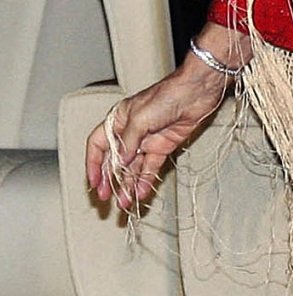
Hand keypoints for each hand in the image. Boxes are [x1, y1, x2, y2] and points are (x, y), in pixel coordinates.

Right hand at [85, 31, 246, 209]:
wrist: (196, 93)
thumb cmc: (166, 96)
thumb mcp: (140, 118)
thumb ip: (128, 142)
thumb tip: (120, 162)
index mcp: (117, 120)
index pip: (97, 144)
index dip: (93, 163)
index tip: (93, 182)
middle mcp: (130, 131)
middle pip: (114, 160)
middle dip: (109, 180)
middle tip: (106, 198)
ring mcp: (146, 140)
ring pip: (132, 168)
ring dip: (127, 185)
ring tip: (124, 202)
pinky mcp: (163, 147)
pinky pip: (150, 167)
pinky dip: (145, 180)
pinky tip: (141, 192)